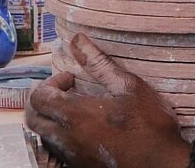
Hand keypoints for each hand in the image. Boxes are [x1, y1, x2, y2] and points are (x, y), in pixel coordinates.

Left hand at [25, 33, 189, 167]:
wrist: (160, 162)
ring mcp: (71, 154)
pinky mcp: (79, 165)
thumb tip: (77, 39)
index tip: (71, 78)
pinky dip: (61, 135)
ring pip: (43, 136)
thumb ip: (99, 63)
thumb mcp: (128, 86)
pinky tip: (84, 128)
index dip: (50, 83)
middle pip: (33, 118)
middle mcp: (66, 137)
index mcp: (75, 115)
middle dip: (43, 100)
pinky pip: (57, 149)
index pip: (39, 97)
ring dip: (51, 118)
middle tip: (66, 91)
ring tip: (75, 108)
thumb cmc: (148, 122)